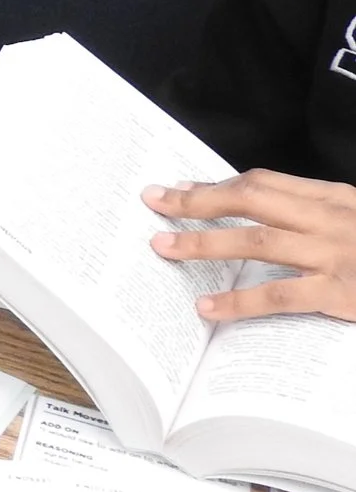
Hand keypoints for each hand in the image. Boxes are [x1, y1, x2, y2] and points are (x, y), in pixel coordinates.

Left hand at [144, 171, 355, 321]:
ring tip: (163, 248)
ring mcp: (337, 255)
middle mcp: (333, 219)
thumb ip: (320, 214)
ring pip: (257, 241)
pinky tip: (208, 308)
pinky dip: (239, 301)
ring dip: (204, 243)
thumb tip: (264, 215)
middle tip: (155, 202)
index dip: (217, 185)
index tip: (181, 189)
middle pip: (251, 200)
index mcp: (337, 197)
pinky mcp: (342, 293)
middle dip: (197, 200)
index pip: (264, 182)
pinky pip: (280, 295)